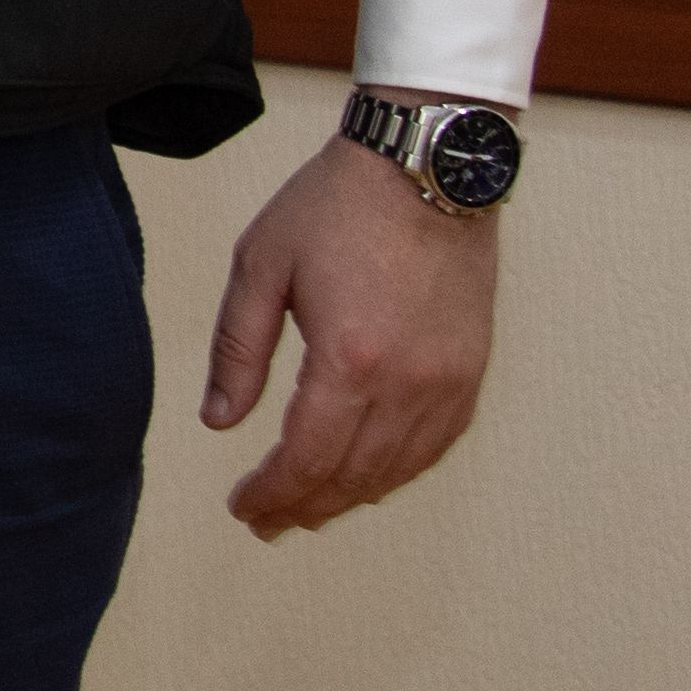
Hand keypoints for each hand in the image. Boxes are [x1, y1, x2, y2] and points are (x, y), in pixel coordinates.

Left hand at [203, 130, 501, 535]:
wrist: (425, 168)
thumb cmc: (336, 206)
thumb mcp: (260, 265)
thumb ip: (238, 350)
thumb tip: (217, 420)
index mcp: (349, 359)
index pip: (307, 458)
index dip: (273, 493)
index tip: (243, 509)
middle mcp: (408, 382)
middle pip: (353, 476)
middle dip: (304, 506)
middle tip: (265, 522)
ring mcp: (449, 381)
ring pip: (397, 469)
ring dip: (350, 498)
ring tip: (307, 509)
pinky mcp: (472, 371)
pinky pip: (435, 445)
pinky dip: (397, 471)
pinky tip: (367, 477)